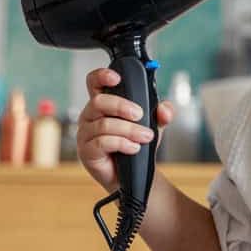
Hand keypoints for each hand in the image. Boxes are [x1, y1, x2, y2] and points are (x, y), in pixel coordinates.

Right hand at [77, 68, 173, 192]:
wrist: (134, 174)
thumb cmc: (137, 145)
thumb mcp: (154, 126)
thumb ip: (162, 114)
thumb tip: (164, 109)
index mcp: (104, 105)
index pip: (94, 83)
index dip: (102, 76)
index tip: (117, 78)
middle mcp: (90, 116)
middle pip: (99, 101)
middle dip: (122, 106)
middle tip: (140, 115)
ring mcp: (85, 134)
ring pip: (104, 124)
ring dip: (129, 130)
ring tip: (146, 137)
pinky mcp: (86, 151)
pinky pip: (102, 142)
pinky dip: (122, 143)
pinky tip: (134, 148)